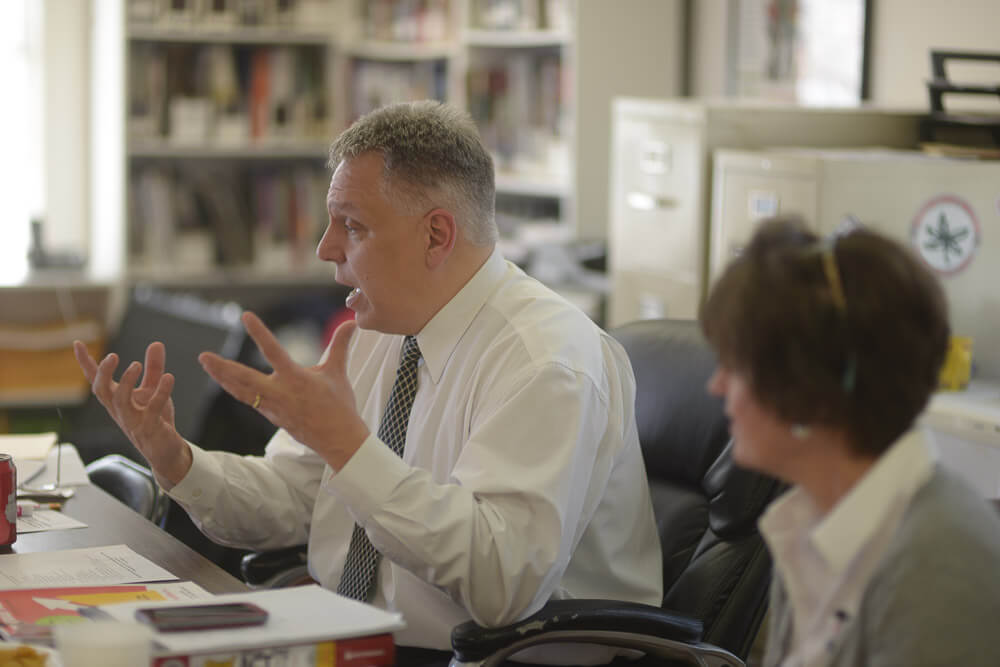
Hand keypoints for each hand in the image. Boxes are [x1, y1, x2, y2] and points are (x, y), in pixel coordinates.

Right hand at [73, 340, 192, 485]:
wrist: (166, 451)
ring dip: (127, 382)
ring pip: (121, 402)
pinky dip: (161, 392)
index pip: (96, 380)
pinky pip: (152, 409)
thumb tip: (156, 343)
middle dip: (103, 373)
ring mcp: (133, 421)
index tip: (77, 344)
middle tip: (112, 355)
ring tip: (136, 364)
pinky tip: (169, 377)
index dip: (86, 363)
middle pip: (102, 391)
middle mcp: (120, 410)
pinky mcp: (150, 428)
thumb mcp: (153, 390)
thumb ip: (153, 368)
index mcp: (117, 400)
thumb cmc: (155, 420)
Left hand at [198, 312, 369, 470]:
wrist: (339, 439)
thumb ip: (340, 345)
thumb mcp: (338, 372)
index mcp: (296, 378)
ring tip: (207, 364)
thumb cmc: (340, 405)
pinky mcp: (271, 417)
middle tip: (204, 357)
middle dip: (223, 368)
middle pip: (244, 379)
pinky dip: (236, 390)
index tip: (246, 316)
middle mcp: (280, 393)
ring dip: (223, 378)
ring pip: (241, 391)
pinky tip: (227, 382)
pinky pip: (249, 400)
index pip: (273, 350)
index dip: (259, 332)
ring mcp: (273, 407)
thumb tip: (352, 323)